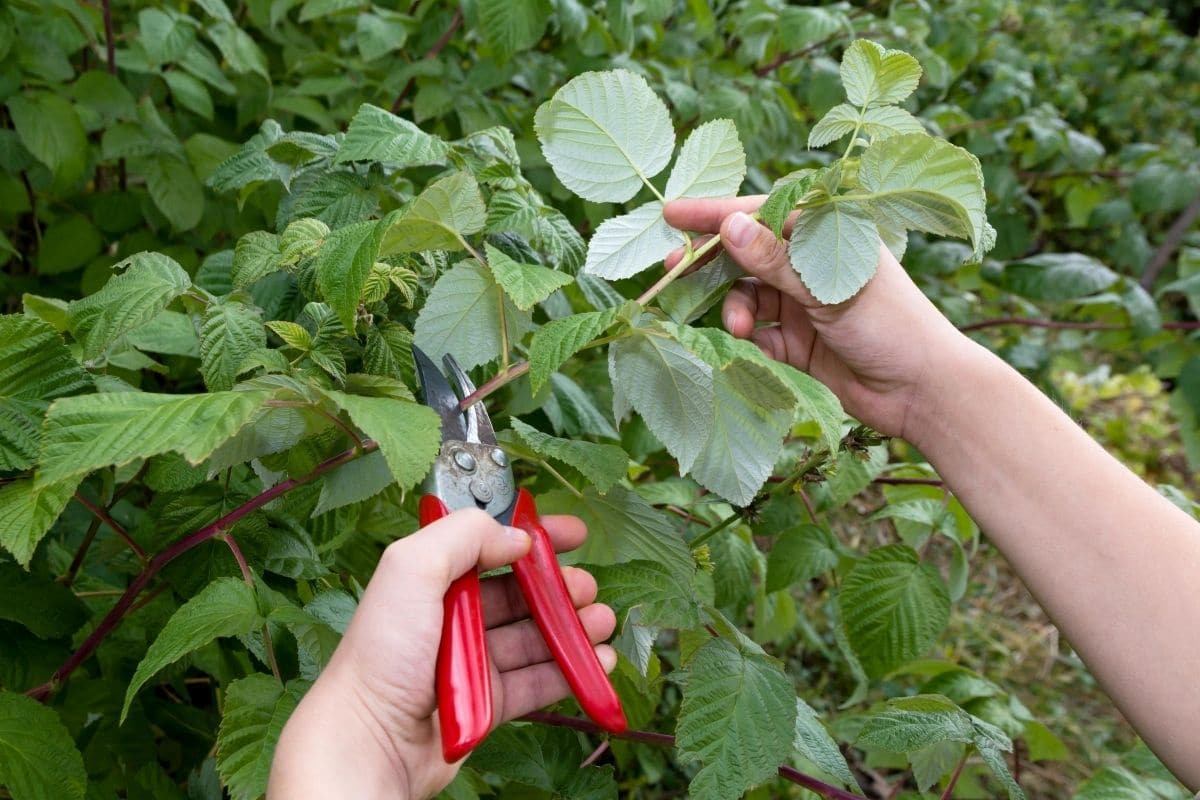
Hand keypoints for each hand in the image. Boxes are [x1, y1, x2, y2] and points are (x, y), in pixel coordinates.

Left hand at [268, 509, 616, 799]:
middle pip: (520, 593)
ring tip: (602, 622)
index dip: (533, 536)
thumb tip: (516, 535)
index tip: (573, 533)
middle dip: (560, 586)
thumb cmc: (382, 655)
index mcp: (432, 579)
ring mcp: (472, 662)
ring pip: (534, 637)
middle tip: (589, 586)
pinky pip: (537, 682)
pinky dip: (570, 671)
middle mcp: (452, 617)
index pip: (490, 545)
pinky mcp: (487, 703)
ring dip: (573, 627)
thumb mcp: (411, 570)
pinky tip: (597, 663)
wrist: (370, 741)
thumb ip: (463, 536)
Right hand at [664, 197, 969, 438]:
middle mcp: (809, 265)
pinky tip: (751, 349)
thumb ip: (775, 260)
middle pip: (746, 254)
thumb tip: (730, 225)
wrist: (921, 391)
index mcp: (826, 234)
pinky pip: (757, 335)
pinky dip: (749, 341)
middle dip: (711, 264)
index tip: (671, 215)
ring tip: (740, 328)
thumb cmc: (890, 324)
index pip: (762, 213)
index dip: (715, 213)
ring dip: (735, 310)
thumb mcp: (827, 288)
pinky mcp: (795, 344)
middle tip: (674, 273)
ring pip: (747, 297)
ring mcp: (801, 304)